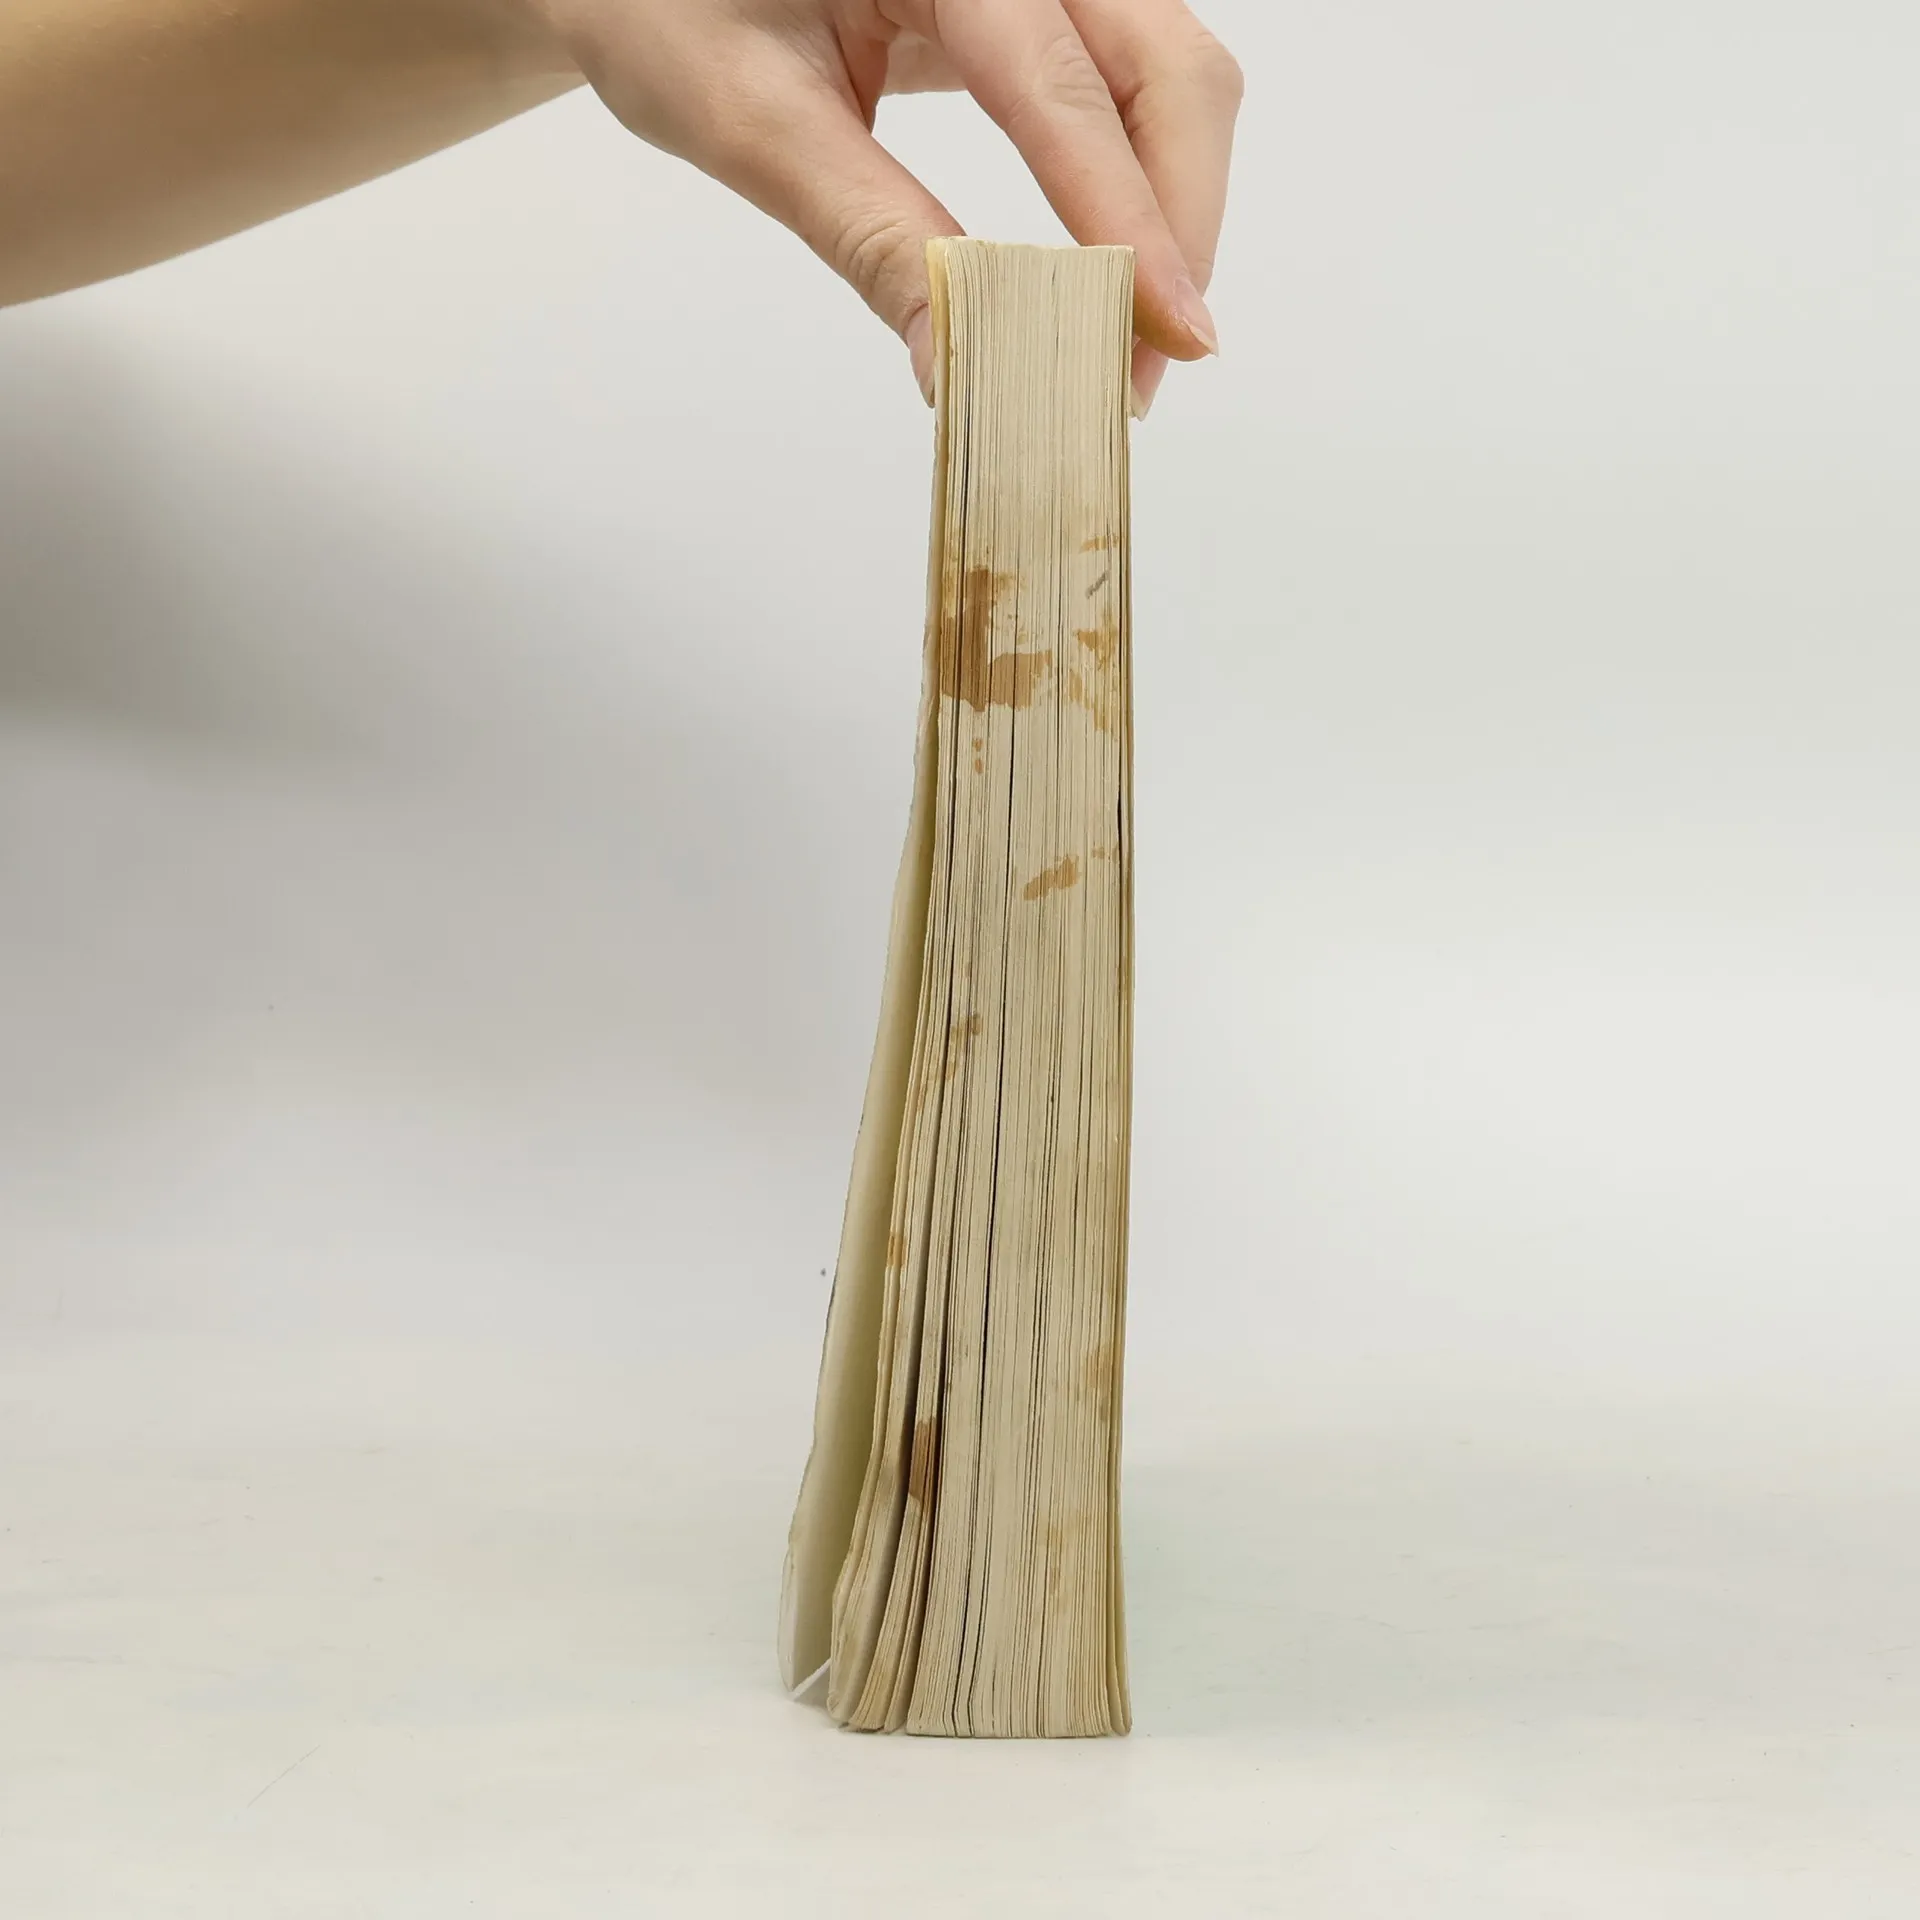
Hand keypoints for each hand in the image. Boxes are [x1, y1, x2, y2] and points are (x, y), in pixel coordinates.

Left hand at [531, 0, 1240, 413]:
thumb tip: (961, 362)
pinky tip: (1107, 265)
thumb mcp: (753, 126)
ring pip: (1165, 71)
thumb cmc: (662, 7)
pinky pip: (1123, 81)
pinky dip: (1132, 179)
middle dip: (1173, 221)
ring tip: (1128, 333)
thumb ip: (871, 238)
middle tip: (1148, 363)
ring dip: (1165, 206)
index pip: (1064, 86)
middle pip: (1164, 65)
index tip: (1167, 334)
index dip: (1128, 221)